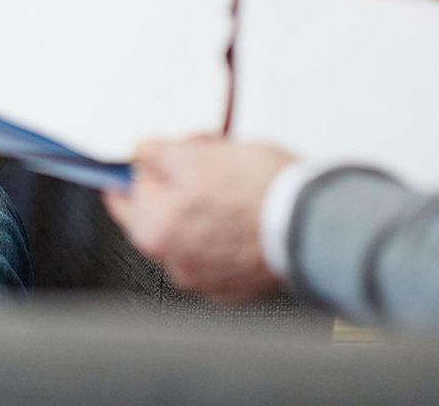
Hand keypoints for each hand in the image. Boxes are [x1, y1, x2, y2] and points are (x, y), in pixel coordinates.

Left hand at [103, 137, 290, 303]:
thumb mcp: (198, 154)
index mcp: (155, 230)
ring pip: (193, 230)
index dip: (140, 166)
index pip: (122, 193)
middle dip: (180, 182)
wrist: (316, 225)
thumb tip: (139, 154)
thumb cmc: (262, 193)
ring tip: (238, 183)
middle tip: (210, 158)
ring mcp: (208, 279)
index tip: (147, 156)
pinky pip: (221, 250)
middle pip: (162, 211)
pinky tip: (249, 212)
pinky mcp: (239, 285)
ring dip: (205, 207)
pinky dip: (228, 232)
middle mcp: (176, 263)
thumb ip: (156, 154)